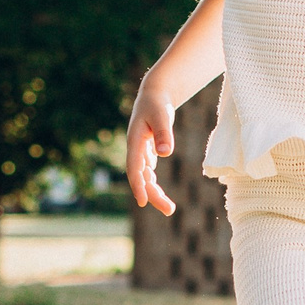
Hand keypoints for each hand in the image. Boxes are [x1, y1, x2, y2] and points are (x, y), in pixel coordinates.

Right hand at [125, 78, 177, 214]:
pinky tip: (160, 194)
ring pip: (146, 177)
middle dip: (153, 195)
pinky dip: (153, 183)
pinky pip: (149, 172)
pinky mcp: (147, 151)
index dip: (138, 185)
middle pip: (142, 178)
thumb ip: (163, 134)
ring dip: (155, 193)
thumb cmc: (157, 103)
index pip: (135, 168)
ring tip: (170, 209)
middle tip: (169, 210)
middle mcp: (135, 149)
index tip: (143, 201)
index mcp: (134, 142)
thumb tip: (165, 153)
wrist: (154, 94)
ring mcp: (140, 151)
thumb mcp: (162, 115)